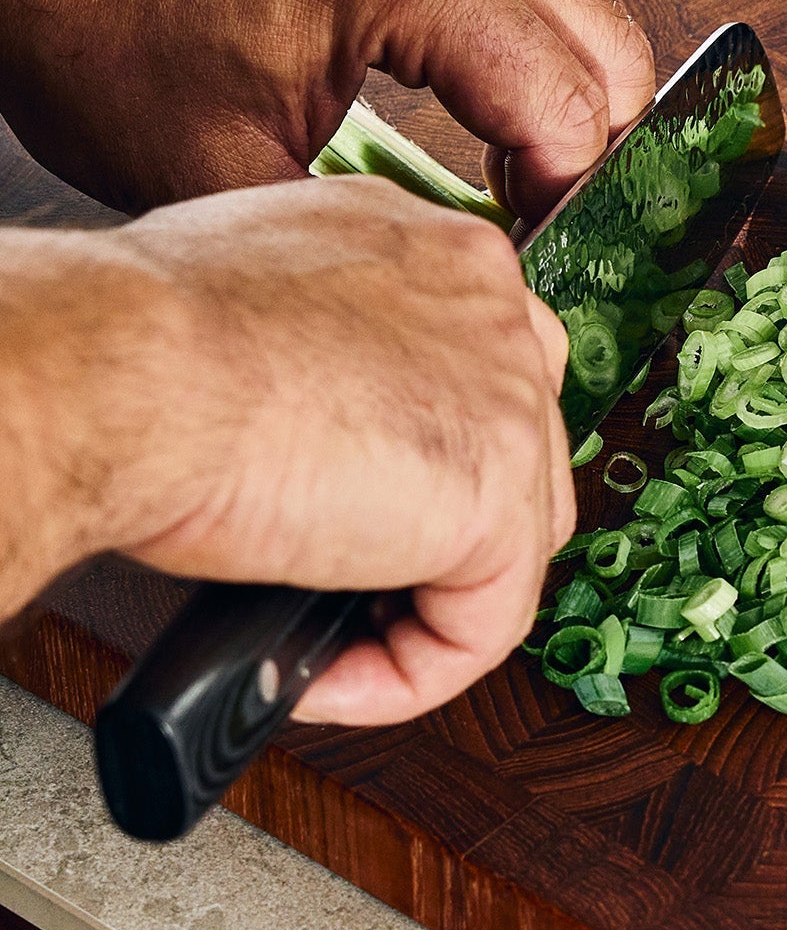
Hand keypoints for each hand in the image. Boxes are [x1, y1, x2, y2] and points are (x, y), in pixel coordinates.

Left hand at [0, 0, 654, 222]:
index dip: (564, 202)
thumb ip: (365, 237)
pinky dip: (530, 50)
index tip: (525, 256)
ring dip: (566, 97)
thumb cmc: (96, 25)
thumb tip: (462, 291)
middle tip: (527, 220)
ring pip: (590, 8)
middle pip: (614, 51)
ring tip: (503, 170)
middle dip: (590, 151)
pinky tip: (475, 106)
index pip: (570, 105)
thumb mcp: (218, 172)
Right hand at [4, 176, 576, 723]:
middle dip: (440, 525)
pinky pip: (486, 622)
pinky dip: (409, 672)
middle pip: (517, 443)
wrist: (125, 370)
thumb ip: (318, 352)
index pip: (477, 362)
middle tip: (347, 577)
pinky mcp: (497, 494)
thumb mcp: (255, 312)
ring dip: (424, 602)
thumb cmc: (140, 341)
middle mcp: (487, 302)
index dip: (424, 450)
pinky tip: (323, 678)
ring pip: (514, 533)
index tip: (354, 500)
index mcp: (428, 250)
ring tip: (327, 636)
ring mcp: (508, 394)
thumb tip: (307, 423)